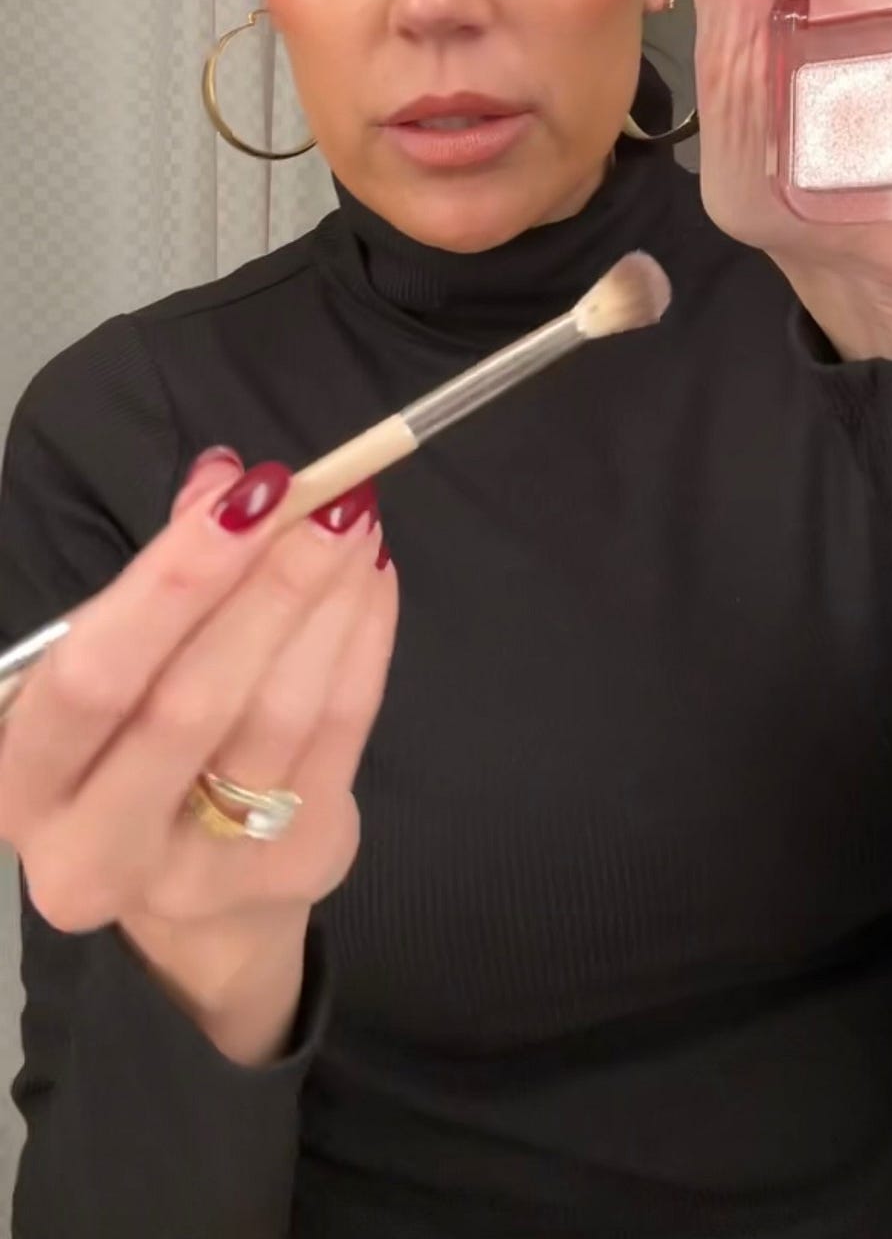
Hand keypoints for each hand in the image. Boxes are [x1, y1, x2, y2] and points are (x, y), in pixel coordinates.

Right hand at [0, 450, 395, 1055]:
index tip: (244, 498)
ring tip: (354, 524)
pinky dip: (363, 644)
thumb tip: (226, 478)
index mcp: (26, 782)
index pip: (92, 677)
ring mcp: (199, 873)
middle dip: (267, 586)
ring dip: (327, 604)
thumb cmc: (134, 751)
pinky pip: (340, 736)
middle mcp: (94, 847)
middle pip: (188, 703)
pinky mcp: (291, 869)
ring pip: (278, 716)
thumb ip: (163, 579)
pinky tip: (372, 582)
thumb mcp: (117, 670)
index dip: (172, 583)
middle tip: (324, 500)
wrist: (194, 898)